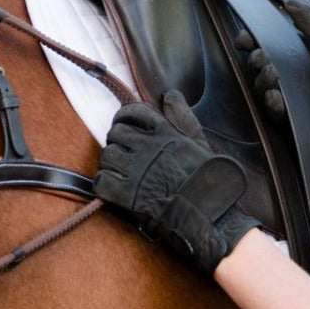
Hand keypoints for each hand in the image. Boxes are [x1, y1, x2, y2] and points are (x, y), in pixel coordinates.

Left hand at [94, 89, 260, 276]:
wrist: (208, 213)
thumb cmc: (207, 178)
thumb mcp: (199, 141)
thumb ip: (182, 116)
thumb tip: (169, 95)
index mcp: (165, 132)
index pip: (133, 112)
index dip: (123, 118)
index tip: (123, 126)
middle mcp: (148, 146)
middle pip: (115, 133)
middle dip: (117, 143)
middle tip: (125, 156)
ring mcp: (137, 170)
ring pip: (107, 156)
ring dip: (110, 165)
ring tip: (121, 174)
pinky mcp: (127, 194)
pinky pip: (101, 182)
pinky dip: (103, 185)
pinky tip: (113, 190)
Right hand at [240, 0, 309, 156]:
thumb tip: (287, 5)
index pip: (276, 40)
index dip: (257, 38)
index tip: (246, 36)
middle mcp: (303, 70)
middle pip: (266, 63)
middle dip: (257, 58)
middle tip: (261, 57)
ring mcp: (303, 93)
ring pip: (268, 86)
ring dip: (263, 79)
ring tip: (271, 74)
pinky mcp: (306, 115)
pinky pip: (280, 112)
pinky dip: (272, 104)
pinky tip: (275, 96)